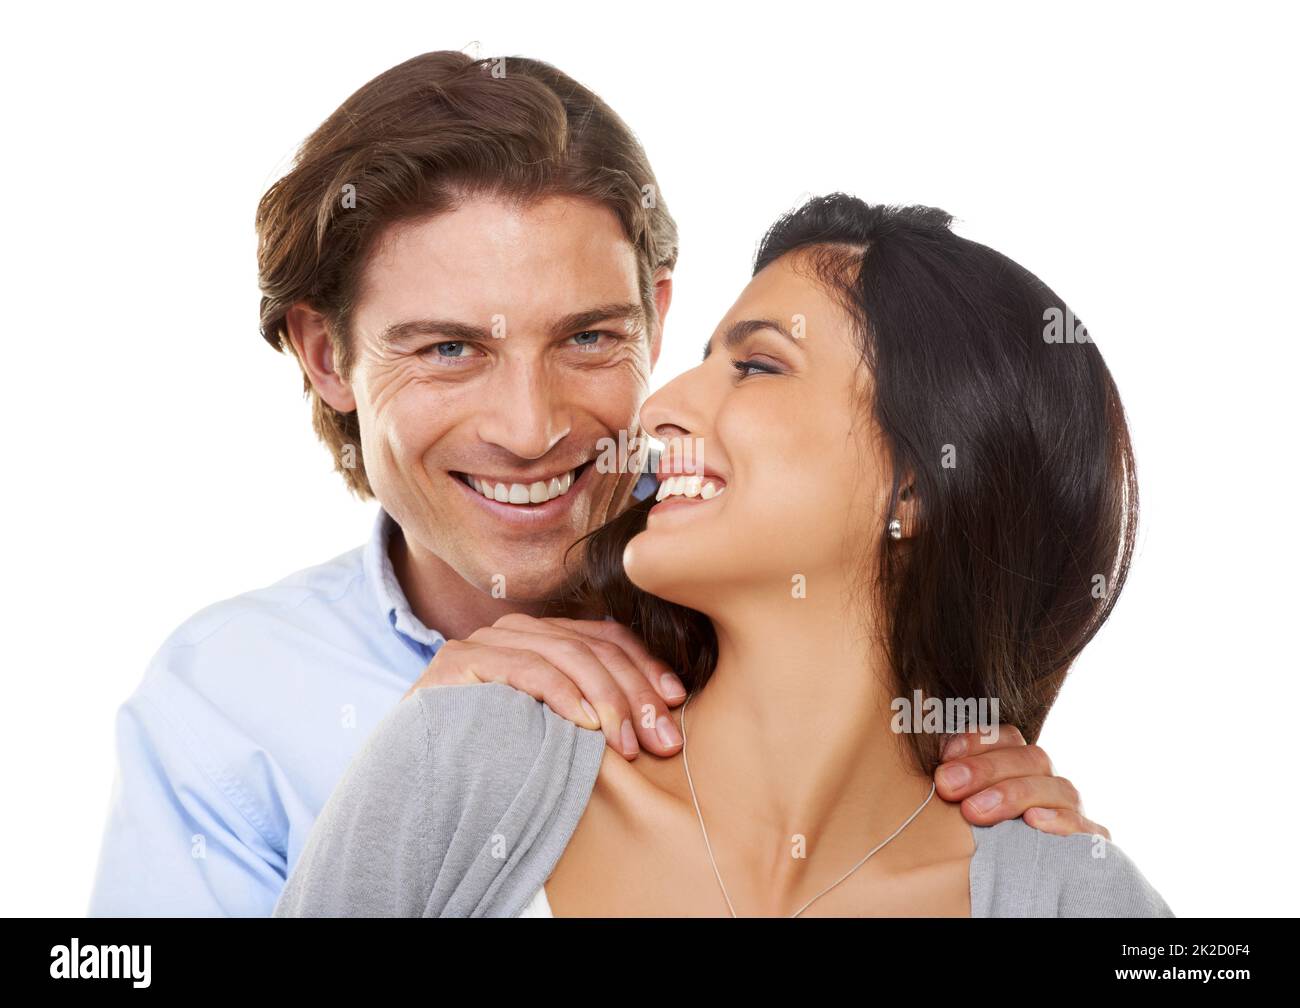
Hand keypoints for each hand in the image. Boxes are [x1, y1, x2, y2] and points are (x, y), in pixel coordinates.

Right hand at [402, 613, 686, 758]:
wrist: (413, 778)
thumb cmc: (492, 758)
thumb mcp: (554, 729)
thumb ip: (591, 711)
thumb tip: (660, 713)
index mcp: (542, 639)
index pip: (606, 637)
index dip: (645, 665)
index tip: (676, 701)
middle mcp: (515, 631)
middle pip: (593, 645)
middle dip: (635, 692)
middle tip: (662, 738)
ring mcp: (486, 642)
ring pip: (566, 654)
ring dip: (607, 699)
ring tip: (628, 743)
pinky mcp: (459, 661)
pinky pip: (526, 668)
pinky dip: (562, 695)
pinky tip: (586, 725)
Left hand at [934, 726, 1109, 838]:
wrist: (1023, 884)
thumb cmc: (983, 836)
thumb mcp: (969, 804)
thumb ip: (957, 783)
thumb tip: (931, 768)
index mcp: (1022, 766)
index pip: (1009, 737)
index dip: (978, 741)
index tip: (945, 756)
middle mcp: (1050, 782)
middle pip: (1030, 758)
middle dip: (985, 769)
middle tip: (948, 785)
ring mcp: (1072, 810)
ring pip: (1058, 788)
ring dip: (1014, 794)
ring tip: (975, 810)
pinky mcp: (1091, 842)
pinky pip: (1084, 827)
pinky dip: (1061, 822)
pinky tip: (1033, 822)